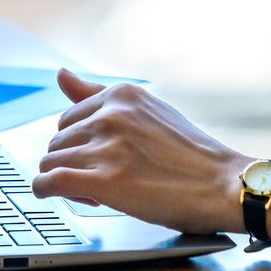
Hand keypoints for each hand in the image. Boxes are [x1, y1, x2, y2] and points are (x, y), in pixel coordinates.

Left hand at [32, 71, 250, 234]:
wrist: (225, 186)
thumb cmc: (192, 155)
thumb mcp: (148, 110)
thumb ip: (98, 95)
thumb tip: (60, 74)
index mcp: (121, 95)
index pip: (70, 118)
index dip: (81, 144)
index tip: (98, 159)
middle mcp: (110, 115)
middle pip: (58, 141)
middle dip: (72, 162)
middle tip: (99, 179)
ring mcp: (106, 147)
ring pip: (51, 161)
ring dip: (64, 180)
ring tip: (94, 191)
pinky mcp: (103, 181)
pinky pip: (49, 182)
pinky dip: (45, 190)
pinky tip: (58, 195)